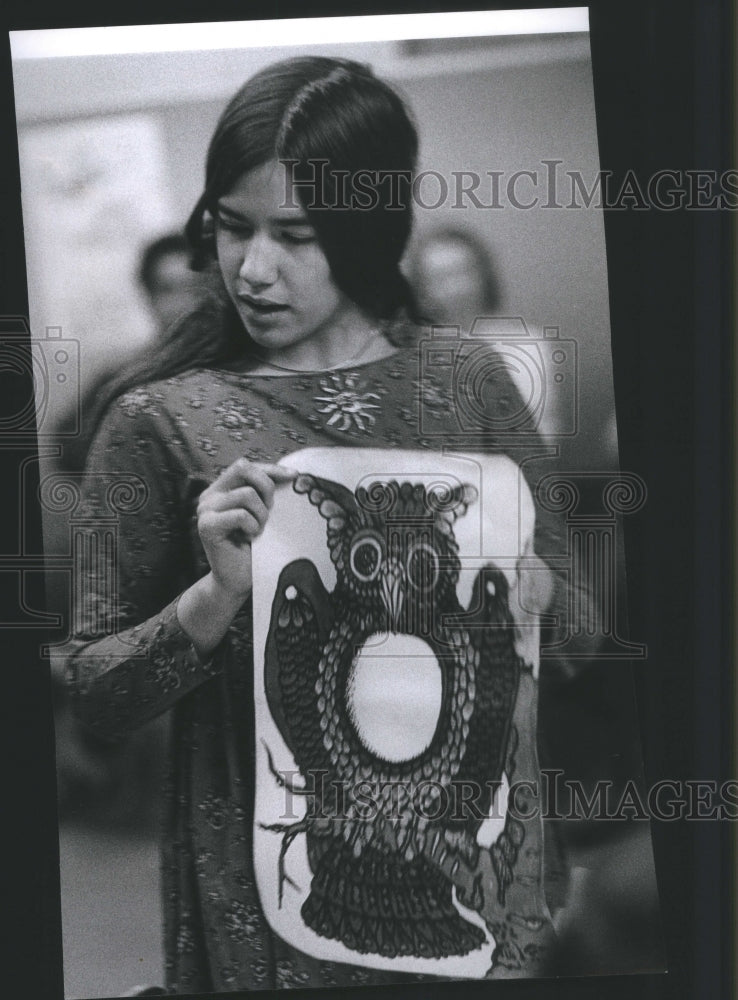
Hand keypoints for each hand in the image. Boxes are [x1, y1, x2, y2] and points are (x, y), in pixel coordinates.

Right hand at [196, 458, 296, 599]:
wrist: (238, 581)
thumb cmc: (254, 547)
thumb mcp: (262, 512)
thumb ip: (265, 492)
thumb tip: (291, 473)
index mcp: (221, 489)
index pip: (246, 466)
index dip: (270, 469)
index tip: (294, 476)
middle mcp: (209, 496)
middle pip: (243, 469)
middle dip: (266, 487)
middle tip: (269, 512)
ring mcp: (205, 510)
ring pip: (246, 494)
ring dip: (260, 515)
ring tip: (257, 531)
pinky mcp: (207, 526)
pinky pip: (241, 515)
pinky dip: (252, 527)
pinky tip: (248, 539)